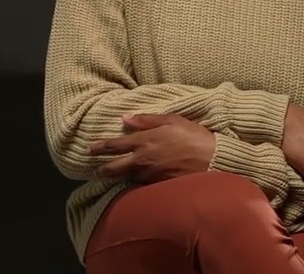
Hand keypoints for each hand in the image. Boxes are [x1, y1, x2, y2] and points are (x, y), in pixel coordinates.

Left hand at [89, 113, 215, 183]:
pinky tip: (137, 181)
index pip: (115, 145)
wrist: (212, 160)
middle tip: (96, 170)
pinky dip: (137, 182)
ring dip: (119, 177)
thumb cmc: (194, 136)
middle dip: (103, 169)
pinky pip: (142, 184)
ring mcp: (150, 175)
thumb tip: (126, 118)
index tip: (90, 148)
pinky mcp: (159, 185)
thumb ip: (147, 119)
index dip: (101, 146)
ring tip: (113, 176)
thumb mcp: (172, 120)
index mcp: (144, 140)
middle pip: (115, 167)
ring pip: (128, 177)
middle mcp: (142, 160)